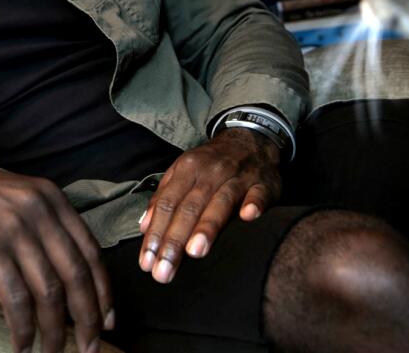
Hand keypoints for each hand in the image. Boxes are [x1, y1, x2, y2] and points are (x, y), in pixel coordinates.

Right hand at [0, 153, 113, 352]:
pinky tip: (21, 344)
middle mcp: (37, 211)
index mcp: (50, 198)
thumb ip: (42, 225)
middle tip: (88, 347)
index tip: (107, 320)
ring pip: (48, 292)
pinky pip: (15, 299)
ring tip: (51, 352)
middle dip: (86, 318)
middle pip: (75, 275)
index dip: (102, 291)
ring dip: (53, 331)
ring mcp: (13, 229)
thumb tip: (63, 274)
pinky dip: (22, 329)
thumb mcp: (15, 197)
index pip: (90, 251)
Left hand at [138, 128, 280, 283]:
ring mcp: (238, 176)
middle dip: (174, 241)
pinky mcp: (264, 183)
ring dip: (207, 226)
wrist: (249, 138)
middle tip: (164, 271)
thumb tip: (143, 227)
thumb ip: (163, 198)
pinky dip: (254, 203)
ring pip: (221, 202)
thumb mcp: (182, 172)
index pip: (166, 205)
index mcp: (186, 169)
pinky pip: (259, 194)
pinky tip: (248, 217)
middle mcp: (210, 172)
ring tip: (195, 252)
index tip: (147, 263)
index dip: (155, 234)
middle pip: (189, 208)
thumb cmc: (210, 164)